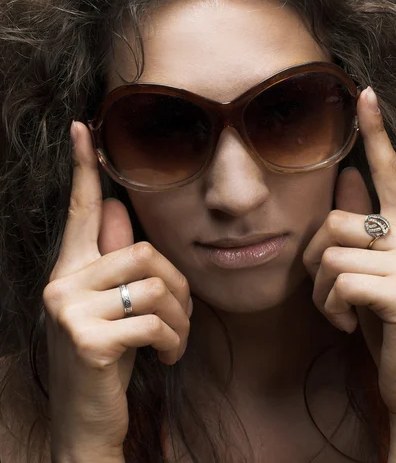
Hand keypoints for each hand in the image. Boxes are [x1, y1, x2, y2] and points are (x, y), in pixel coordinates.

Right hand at [43, 121, 192, 457]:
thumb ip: (113, 260)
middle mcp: (61, 283)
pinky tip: (165, 358)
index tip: (82, 127)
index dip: (83, 167)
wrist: (86, 422)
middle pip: (144, 251)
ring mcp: (68, 311)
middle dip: (177, 287)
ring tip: (174, 341)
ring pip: (154, 286)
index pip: (79, 210)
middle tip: (179, 318)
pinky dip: (174, 342)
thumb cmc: (110, 357)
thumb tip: (114, 205)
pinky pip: (154, 322)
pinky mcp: (85, 340)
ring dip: (179, 319)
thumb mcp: (114, 307)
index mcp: (71, 270)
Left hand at [303, 87, 395, 436]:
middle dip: (316, 261)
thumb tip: (347, 180)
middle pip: (333, 222)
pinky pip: (338, 283)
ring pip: (329, 255)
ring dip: (321, 292)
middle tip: (332, 291)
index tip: (365, 93)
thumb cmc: (387, 323)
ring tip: (343, 310)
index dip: (377, 132)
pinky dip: (330, 308)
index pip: (389, 171)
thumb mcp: (371, 272)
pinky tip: (350, 324)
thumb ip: (361, 227)